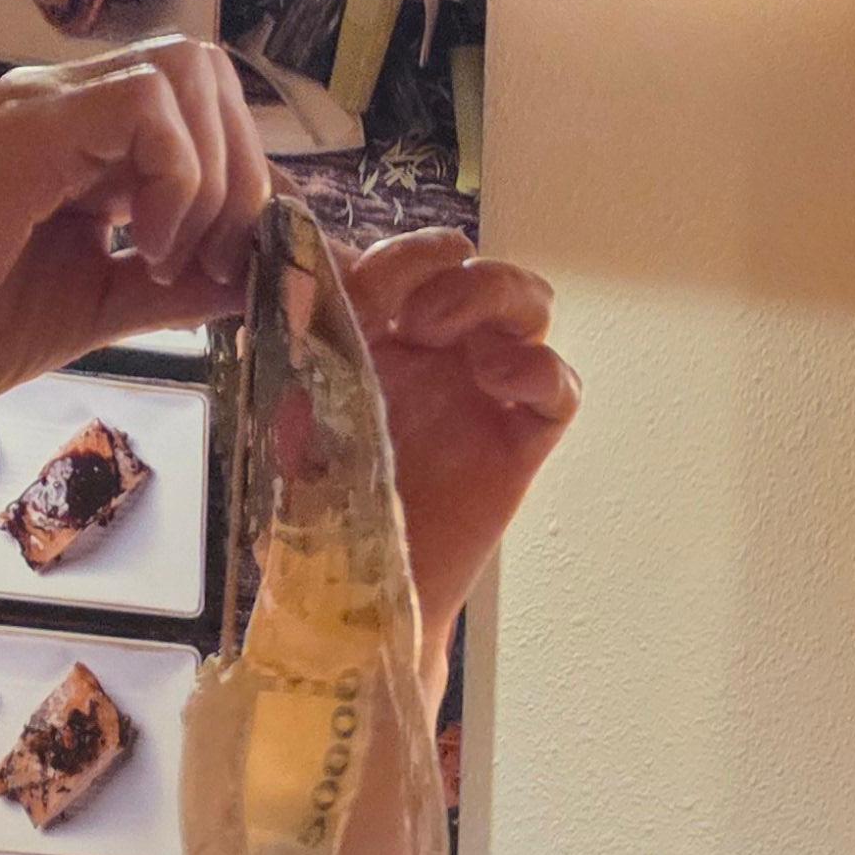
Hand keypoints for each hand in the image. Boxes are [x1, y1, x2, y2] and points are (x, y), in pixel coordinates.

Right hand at [0, 38, 270, 421]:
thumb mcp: (98, 307)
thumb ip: (175, 288)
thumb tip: (255, 278)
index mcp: (85, 140)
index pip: (201, 112)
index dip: (243, 183)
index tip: (233, 272)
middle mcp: (71, 104)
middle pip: (207, 75)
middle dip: (242, 173)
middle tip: (217, 265)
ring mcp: (49, 104)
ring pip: (188, 71)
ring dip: (213, 172)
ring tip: (176, 259)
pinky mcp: (32, 124)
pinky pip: (147, 104)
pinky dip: (177, 178)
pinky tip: (147, 249)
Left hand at [339, 229, 578, 636]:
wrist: (354, 598)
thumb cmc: (321, 508)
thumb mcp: (295, 414)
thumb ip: (302, 339)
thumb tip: (299, 262)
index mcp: (390, 334)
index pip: (411, 262)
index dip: (394, 256)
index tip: (359, 284)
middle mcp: (445, 353)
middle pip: (475, 267)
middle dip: (442, 269)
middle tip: (406, 312)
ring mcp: (488, 391)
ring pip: (528, 305)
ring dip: (492, 295)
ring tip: (440, 331)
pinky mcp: (521, 440)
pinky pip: (559, 386)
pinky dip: (539, 370)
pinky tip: (496, 380)